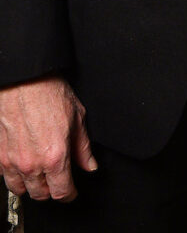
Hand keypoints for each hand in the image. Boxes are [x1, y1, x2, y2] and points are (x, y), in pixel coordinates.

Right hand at [0, 75, 96, 201]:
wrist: (25, 80)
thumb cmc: (49, 92)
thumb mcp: (78, 117)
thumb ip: (83, 147)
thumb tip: (90, 164)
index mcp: (55, 157)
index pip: (62, 192)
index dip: (70, 194)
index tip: (72, 192)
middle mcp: (32, 163)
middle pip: (41, 195)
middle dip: (52, 191)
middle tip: (58, 181)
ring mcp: (13, 161)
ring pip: (21, 190)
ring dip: (32, 186)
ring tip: (41, 176)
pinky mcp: (0, 155)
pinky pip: (6, 177)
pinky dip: (15, 177)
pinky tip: (24, 167)